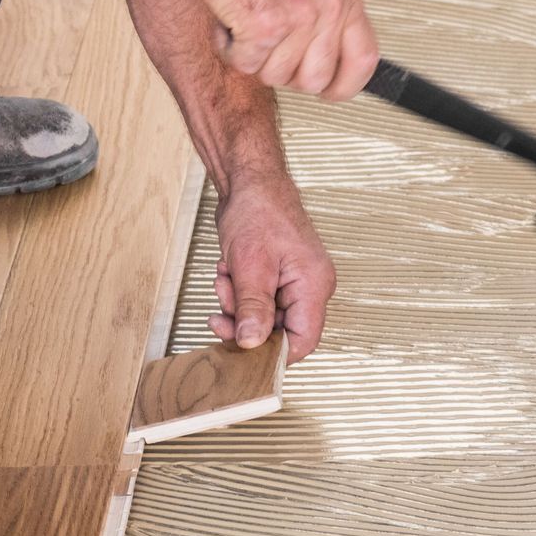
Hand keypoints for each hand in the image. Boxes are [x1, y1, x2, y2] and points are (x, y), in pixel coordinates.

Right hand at [186, 0, 379, 100]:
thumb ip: (329, 26)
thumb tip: (331, 72)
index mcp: (345, 1)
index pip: (363, 61)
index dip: (346, 85)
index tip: (330, 92)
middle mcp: (327, 9)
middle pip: (314, 81)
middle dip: (285, 72)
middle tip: (270, 45)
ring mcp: (298, 19)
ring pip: (275, 77)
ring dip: (254, 58)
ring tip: (249, 24)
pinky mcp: (264, 27)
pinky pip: (245, 65)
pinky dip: (230, 49)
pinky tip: (232, 22)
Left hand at [208, 175, 334, 363]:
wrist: (249, 181)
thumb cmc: (258, 211)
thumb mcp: (250, 266)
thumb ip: (252, 309)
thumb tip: (252, 343)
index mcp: (313, 286)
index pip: (303, 341)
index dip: (273, 353)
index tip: (245, 353)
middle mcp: (309, 287)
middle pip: (280, 331)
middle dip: (246, 322)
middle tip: (222, 311)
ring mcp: (294, 282)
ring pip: (265, 316)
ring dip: (238, 304)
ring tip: (225, 279)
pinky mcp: (278, 276)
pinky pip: (258, 300)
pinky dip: (238, 292)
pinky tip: (229, 272)